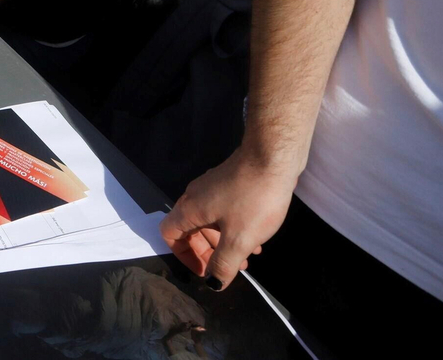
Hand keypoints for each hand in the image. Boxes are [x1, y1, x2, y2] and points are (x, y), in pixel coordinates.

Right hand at [158, 147, 294, 289]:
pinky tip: (256, 236)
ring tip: (247, 257)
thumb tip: (213, 284)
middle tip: (229, 268)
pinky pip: (223, 211)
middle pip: (190, 230)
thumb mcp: (239, 240)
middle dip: (208, 253)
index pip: (169, 235)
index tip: (204, 270)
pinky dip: (233, 228)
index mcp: (190, 210)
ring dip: (223, 242)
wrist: (273, 158)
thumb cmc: (253, 200)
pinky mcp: (229, 182)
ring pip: (209, 221)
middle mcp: (195, 196)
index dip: (183, 256)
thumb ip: (224, 264)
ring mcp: (212, 187)